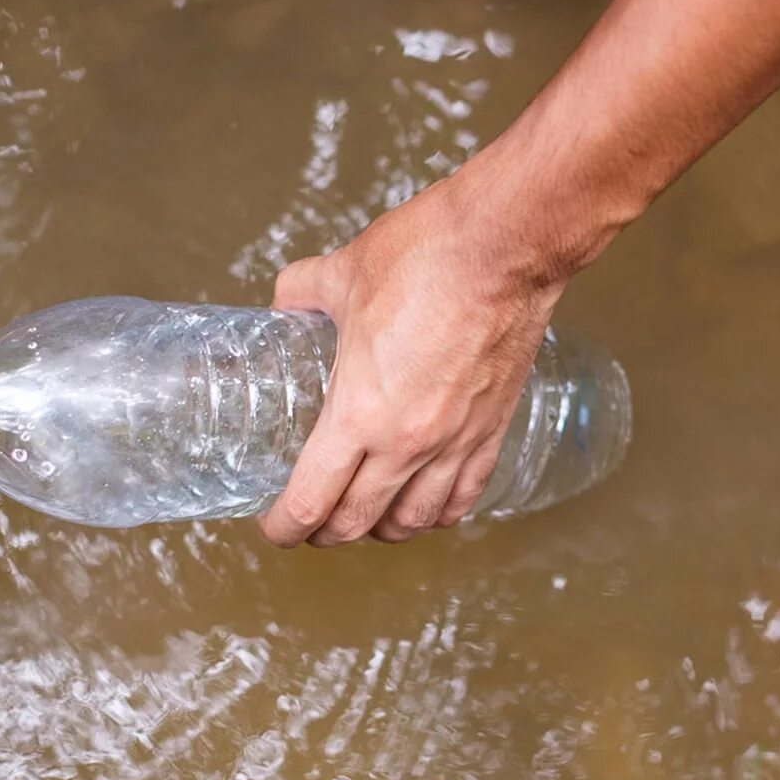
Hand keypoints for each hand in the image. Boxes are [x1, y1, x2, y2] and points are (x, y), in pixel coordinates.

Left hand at [259, 179, 562, 546]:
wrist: (504, 246)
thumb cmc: (425, 258)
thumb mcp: (342, 274)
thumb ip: (302, 293)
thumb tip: (286, 302)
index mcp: (358, 413)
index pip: (311, 501)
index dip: (285, 526)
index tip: (275, 527)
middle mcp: (405, 443)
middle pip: (356, 522)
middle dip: (325, 533)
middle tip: (310, 526)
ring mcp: (454, 442)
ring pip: (412, 521)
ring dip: (381, 530)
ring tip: (365, 520)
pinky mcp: (491, 430)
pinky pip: (463, 497)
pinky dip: (438, 513)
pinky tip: (426, 507)